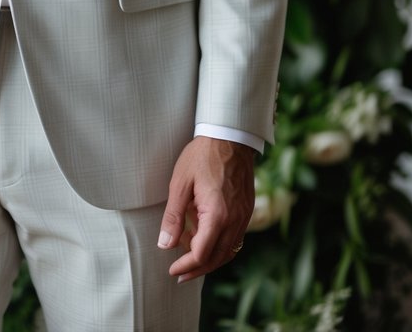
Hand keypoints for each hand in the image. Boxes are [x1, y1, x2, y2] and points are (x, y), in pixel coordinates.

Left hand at [157, 137, 254, 282]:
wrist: (230, 136)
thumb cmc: (202, 156)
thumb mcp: (180, 183)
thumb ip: (173, 216)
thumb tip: (165, 245)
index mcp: (217, 215)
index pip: (201, 253)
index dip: (185, 265)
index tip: (172, 269)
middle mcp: (234, 221)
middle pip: (217, 258)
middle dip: (197, 269)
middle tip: (180, 275)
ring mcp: (244, 216)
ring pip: (229, 251)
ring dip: (210, 260)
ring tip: (191, 262)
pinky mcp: (247, 210)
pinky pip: (236, 238)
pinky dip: (221, 247)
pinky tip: (208, 242)